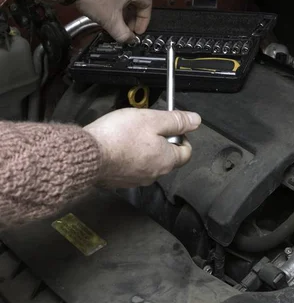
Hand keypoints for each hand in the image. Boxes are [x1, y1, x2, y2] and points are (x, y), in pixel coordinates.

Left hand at [76, 0, 151, 42]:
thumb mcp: (111, 21)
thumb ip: (123, 34)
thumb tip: (129, 40)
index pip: (147, 5)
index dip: (144, 21)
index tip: (137, 30)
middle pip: (136, 4)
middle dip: (132, 19)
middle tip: (127, 30)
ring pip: (125, 1)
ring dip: (123, 15)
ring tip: (116, 25)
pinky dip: (115, 8)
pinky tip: (107, 16)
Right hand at [84, 108, 200, 186]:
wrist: (87, 155)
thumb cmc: (121, 135)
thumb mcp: (152, 120)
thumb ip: (176, 120)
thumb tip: (196, 121)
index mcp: (167, 161)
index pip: (186, 152)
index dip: (181, 136)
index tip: (168, 125)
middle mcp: (155, 175)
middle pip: (168, 158)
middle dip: (161, 141)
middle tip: (146, 127)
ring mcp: (136, 180)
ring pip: (149, 163)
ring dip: (144, 149)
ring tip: (129, 134)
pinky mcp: (119, 181)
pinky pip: (131, 168)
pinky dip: (128, 157)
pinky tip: (117, 146)